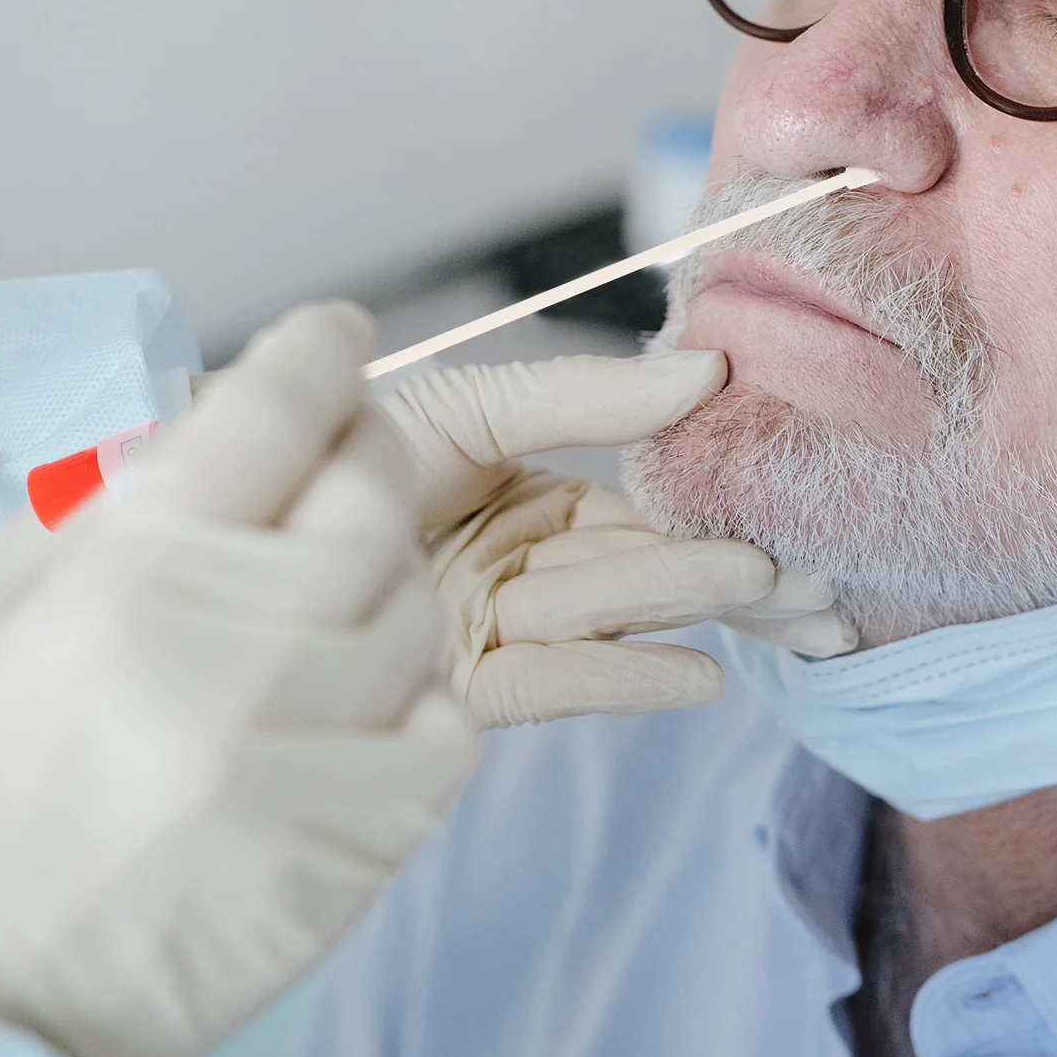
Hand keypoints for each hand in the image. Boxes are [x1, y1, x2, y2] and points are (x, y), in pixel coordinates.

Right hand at [0, 304, 476, 1056]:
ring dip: (383, 594)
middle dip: (365, 459)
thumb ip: (113, 512)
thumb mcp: (11, 619)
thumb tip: (211, 425)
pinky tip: (347, 716)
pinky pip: (448, 709)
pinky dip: (413, 699)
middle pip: (373, 486)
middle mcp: (240, 640)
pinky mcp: (379, 819)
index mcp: (133, 573)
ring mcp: (321, 733)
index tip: (341, 333)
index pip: (270, 408)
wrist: (3, 1002)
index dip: (319, 352)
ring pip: (421, 597)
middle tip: (341, 473)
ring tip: (314, 631)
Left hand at [384, 351, 853, 727]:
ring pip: (612, 612)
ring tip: (782, 603)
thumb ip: (584, 394)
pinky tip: (700, 677)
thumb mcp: (474, 404)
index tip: (794, 506)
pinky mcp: (462, 688)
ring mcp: (499, 626)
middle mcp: (528, 563)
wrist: (233, 522)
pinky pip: (554, 681)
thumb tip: (707, 368)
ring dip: (696, 607)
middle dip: (734, 573)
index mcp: (535, 495)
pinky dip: (624, 676)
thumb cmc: (348, 448)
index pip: (644, 501)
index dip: (716, 502)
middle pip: (644, 564)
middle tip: (823, 585)